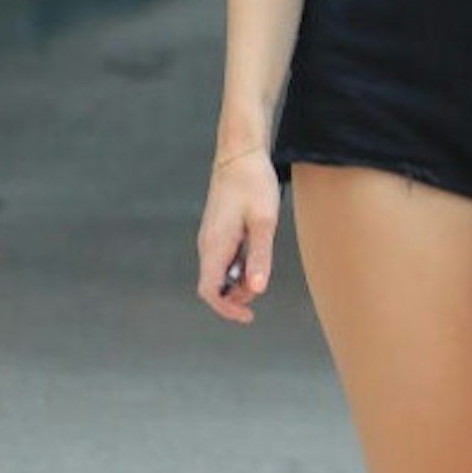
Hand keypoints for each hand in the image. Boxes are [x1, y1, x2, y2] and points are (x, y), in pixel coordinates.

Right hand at [196, 150, 280, 323]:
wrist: (240, 156)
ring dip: (239, 280)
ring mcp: (210, 238)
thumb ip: (259, 256)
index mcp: (215, 245)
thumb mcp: (264, 222)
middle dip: (237, 295)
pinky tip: (256, 254)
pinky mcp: (217, 232)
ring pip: (220, 273)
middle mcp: (207, 245)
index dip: (226, 308)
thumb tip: (256, 289)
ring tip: (262, 265)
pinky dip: (239, 266)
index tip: (248, 316)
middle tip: (262, 280)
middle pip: (215, 285)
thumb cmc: (254, 185)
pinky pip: (224, 259)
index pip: (209, 291)